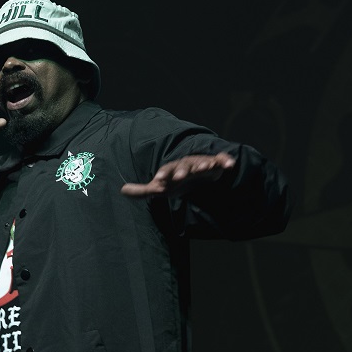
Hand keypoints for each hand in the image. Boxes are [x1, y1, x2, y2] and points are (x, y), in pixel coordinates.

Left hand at [120, 153, 235, 197]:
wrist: (196, 176)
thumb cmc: (176, 182)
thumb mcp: (159, 188)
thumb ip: (142, 191)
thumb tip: (122, 191)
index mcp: (173, 169)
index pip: (166, 171)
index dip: (163, 175)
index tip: (158, 181)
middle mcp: (187, 165)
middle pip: (184, 166)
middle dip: (182, 171)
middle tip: (179, 177)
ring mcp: (201, 164)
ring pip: (202, 162)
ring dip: (204, 163)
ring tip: (206, 166)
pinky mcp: (215, 165)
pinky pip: (220, 161)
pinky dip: (225, 160)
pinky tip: (230, 164)